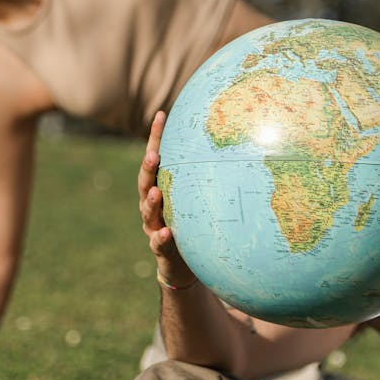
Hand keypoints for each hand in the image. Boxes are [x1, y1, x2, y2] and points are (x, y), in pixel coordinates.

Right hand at [138, 112, 196, 288]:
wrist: (182, 264)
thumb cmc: (192, 223)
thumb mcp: (197, 198)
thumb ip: (206, 174)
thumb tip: (234, 139)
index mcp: (161, 187)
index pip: (156, 158)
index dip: (156, 137)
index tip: (161, 115)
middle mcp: (152, 204)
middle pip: (146, 182)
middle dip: (148, 168)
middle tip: (153, 155)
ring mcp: (154, 226)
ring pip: (148, 211)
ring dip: (152, 202)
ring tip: (157, 192)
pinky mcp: (160, 249)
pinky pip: (159, 243)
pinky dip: (161, 237)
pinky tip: (167, 232)